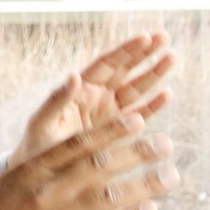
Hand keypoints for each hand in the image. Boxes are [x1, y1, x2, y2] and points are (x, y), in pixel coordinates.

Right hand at [0, 113, 178, 209]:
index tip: (138, 120)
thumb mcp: (11, 182)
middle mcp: (43, 192)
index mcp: (29, 170)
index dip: (112, 131)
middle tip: (164, 144)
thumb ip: (46, 167)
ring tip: (169, 176)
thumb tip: (82, 150)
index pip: (77, 144)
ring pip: (108, 197)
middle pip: (98, 166)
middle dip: (137, 153)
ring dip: (144, 185)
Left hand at [9, 31, 174, 168]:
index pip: (106, 64)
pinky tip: (167, 94)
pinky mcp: (118, 129)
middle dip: (144, 53)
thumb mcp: (42, 121)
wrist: (42, 173)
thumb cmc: (37, 144)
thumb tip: (74, 74)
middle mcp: (97, 96)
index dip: (125, 50)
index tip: (144, 36)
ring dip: (153, 73)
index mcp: (79, 89)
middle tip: (165, 35)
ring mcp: (109, 112)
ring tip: (172, 56)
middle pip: (124, 69)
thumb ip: (57, 99)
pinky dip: (153, 105)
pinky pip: (139, 114)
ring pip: (136, 88)